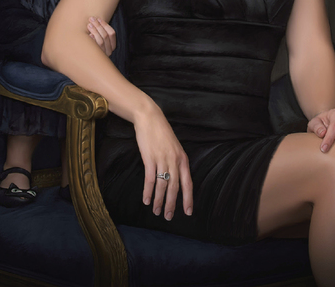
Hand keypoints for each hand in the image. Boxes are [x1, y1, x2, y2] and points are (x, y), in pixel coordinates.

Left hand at [86, 16, 115, 55]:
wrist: (88, 62)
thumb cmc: (93, 45)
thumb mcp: (100, 38)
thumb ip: (100, 32)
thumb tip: (96, 20)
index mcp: (112, 45)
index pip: (112, 33)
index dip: (105, 25)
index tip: (98, 19)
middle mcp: (109, 51)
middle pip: (106, 36)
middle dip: (98, 26)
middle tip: (91, 19)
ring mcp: (103, 55)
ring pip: (101, 41)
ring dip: (95, 31)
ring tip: (89, 25)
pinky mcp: (96, 57)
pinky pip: (94, 47)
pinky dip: (92, 40)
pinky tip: (88, 35)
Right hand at [133, 105, 192, 219]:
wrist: (150, 118)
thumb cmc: (162, 133)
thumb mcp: (174, 147)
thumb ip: (176, 163)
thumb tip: (175, 180)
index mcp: (183, 159)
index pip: (188, 183)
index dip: (188, 199)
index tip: (188, 212)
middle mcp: (174, 161)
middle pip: (175, 187)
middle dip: (172, 204)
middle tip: (169, 217)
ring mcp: (162, 160)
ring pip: (162, 186)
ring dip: (159, 201)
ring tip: (156, 212)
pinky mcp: (150, 158)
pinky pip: (150, 179)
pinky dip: (148, 191)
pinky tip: (146, 200)